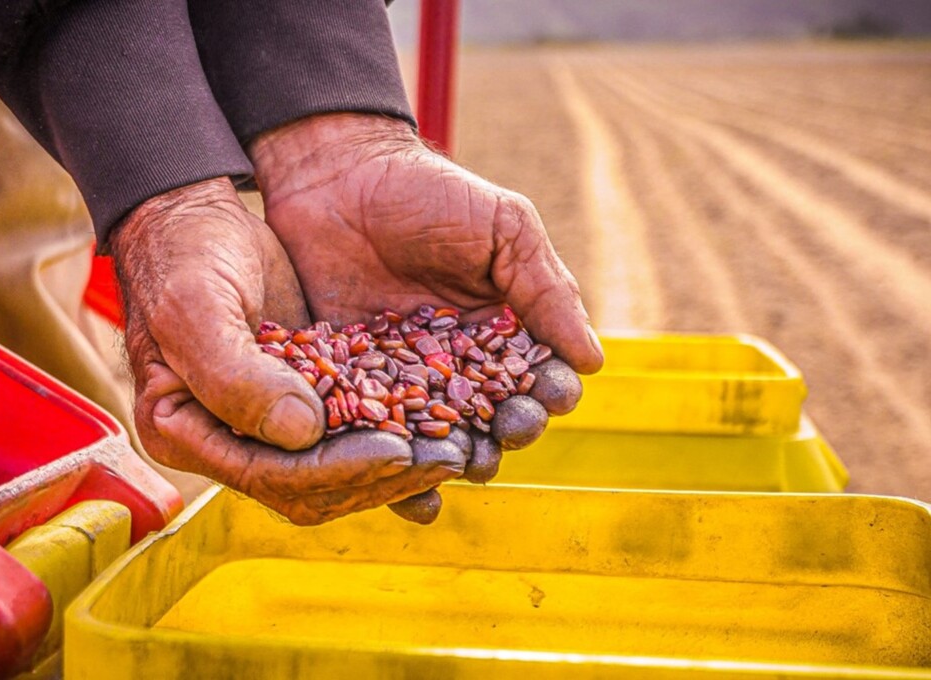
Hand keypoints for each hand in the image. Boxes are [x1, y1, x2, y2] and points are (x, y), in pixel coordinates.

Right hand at [109, 177, 463, 524]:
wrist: (194, 221)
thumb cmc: (182, 257)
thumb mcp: (194, 307)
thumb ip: (235, 377)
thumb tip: (301, 432)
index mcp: (185, 431)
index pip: (271, 475)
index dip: (337, 470)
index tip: (397, 450)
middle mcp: (228, 440)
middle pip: (312, 486)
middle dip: (381, 478)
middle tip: (448, 459)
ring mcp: (266, 422)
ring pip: (339, 467)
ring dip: (399, 465)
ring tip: (459, 449)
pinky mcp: (302, 396)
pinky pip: (353, 429)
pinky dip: (397, 431)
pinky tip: (444, 424)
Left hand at [249, 114, 603, 519]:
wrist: (337, 175)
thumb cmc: (428, 193)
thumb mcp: (502, 228)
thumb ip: (545, 288)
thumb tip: (593, 360)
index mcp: (502, 328)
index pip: (536, 376)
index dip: (548, 392)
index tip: (549, 397)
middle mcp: (458, 363)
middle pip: (492, 417)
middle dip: (506, 432)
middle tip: (502, 433)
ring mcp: (404, 377)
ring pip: (437, 438)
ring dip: (453, 459)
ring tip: (457, 466)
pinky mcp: (351, 385)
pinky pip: (374, 434)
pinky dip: (389, 466)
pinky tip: (403, 489)